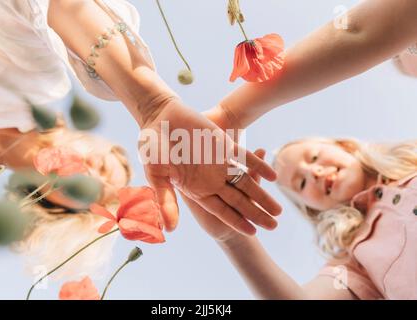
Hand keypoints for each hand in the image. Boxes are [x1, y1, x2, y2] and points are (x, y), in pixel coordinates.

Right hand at [139, 98, 281, 234]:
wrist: (160, 117)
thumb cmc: (153, 147)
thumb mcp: (157, 175)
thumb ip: (166, 200)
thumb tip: (170, 229)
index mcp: (196, 188)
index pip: (221, 209)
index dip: (236, 221)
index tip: (252, 232)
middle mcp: (211, 178)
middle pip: (238, 200)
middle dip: (256, 213)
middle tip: (274, 226)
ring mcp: (219, 162)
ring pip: (245, 181)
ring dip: (261, 194)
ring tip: (278, 209)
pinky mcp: (224, 145)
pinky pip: (245, 158)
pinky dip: (258, 165)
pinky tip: (272, 176)